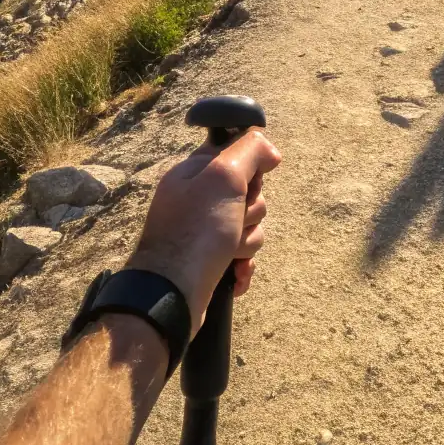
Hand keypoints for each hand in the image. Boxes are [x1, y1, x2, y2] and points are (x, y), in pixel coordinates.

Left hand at [124, 128, 280, 332]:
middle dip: (250, 212)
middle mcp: (197, 199)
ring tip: (228, 252)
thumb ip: (250, 151)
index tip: (244, 184)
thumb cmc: (195, 232)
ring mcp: (204, 231)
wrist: (173, 294)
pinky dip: (242, 266)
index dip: (249, 170)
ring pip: (250, 225)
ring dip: (247, 241)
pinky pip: (242, 255)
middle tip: (233, 221)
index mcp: (195, 173)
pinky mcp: (210, 260)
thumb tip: (270, 151)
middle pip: (250, 193)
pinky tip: (234, 275)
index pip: (237, 155)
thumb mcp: (224, 176)